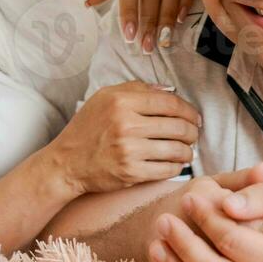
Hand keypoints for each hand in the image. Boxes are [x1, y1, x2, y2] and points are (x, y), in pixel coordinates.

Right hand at [48, 83, 200, 196]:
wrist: (67, 162)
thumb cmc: (87, 128)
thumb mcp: (104, 97)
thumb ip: (136, 88)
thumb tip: (168, 90)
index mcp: (121, 101)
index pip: (169, 102)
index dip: (188, 110)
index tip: (195, 117)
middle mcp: (126, 125)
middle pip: (177, 126)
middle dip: (192, 132)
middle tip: (194, 134)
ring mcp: (129, 151)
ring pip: (175, 149)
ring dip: (188, 151)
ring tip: (188, 150)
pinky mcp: (131, 173)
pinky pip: (166, 170)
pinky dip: (177, 167)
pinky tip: (176, 164)